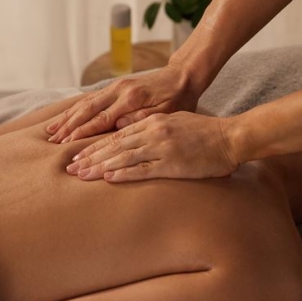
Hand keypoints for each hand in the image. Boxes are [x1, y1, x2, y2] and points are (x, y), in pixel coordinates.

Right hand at [46, 64, 198, 142]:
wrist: (182, 76)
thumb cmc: (179, 99)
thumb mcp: (167, 112)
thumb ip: (142, 119)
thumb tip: (118, 126)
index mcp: (132, 99)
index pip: (101, 119)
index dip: (82, 133)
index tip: (67, 144)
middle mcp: (119, 90)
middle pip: (87, 110)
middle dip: (68, 127)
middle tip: (53, 142)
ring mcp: (115, 87)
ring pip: (85, 103)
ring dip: (67, 117)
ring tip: (51, 132)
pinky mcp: (115, 86)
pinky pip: (90, 98)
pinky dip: (75, 109)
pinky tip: (65, 118)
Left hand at [65, 111, 239, 181]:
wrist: (230, 138)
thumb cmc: (204, 133)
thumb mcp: (174, 122)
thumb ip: (152, 129)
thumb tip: (131, 140)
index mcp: (152, 122)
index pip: (116, 135)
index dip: (95, 146)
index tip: (78, 155)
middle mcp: (153, 132)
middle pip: (114, 145)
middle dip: (90, 157)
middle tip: (70, 168)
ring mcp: (162, 147)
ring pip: (123, 157)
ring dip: (100, 167)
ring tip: (82, 175)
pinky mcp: (172, 163)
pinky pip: (143, 169)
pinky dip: (123, 173)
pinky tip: (108, 178)